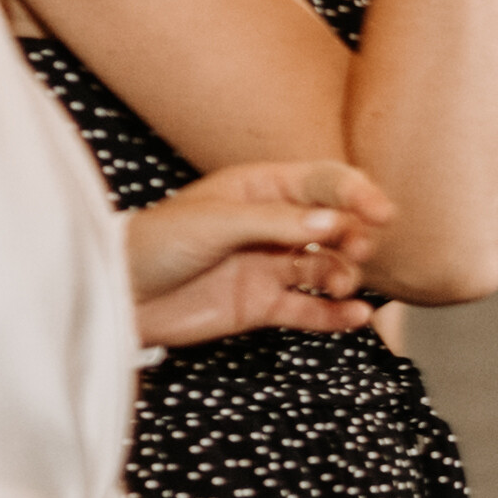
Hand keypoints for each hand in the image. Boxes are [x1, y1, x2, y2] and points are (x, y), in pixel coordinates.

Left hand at [127, 160, 391, 347]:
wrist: (117, 296)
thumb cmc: (154, 243)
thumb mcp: (215, 222)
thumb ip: (276, 222)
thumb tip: (332, 220)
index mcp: (259, 188)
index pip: (322, 182)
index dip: (356, 193)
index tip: (381, 213)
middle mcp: (271, 225)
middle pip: (333, 224)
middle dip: (354, 235)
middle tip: (359, 249)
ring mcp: (269, 265)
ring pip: (326, 266)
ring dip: (344, 274)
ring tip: (341, 285)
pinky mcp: (262, 305)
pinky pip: (310, 309)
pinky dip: (336, 314)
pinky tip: (356, 316)